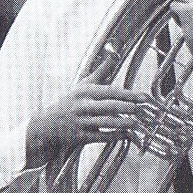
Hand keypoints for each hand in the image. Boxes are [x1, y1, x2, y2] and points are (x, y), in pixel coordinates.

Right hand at [27, 80, 148, 158]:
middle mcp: (82, 106)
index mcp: (85, 92)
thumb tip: (113, 55)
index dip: (129, 94)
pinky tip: (126, 134)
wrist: (47, 125)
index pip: (111, 92)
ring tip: (138, 123)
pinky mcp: (80, 137)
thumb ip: (100, 72)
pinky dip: (115, 135)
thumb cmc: (70, 102)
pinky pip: (101, 136)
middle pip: (110, 106)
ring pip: (106, 122)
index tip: (144, 97)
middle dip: (129, 108)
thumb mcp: (83, 85)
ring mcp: (81, 122)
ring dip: (124, 123)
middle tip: (145, 110)